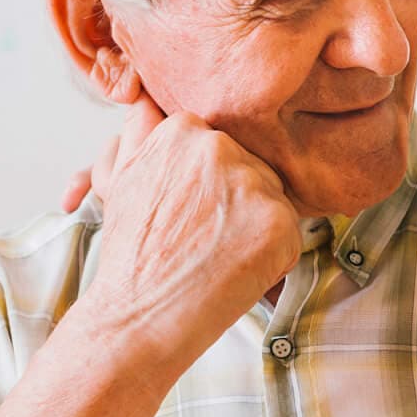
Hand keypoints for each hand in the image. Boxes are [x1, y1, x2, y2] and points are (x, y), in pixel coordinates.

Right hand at [70, 98, 300, 370]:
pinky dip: (274, 259)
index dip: (211, 188)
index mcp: (183, 128)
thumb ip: (143, 134)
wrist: (138, 316)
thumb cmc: (134, 255)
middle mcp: (218, 147)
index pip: (224, 149)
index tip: (189, 215)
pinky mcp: (278, 219)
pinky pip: (292, 234)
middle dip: (237, 206)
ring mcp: (250, 181)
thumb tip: (147, 99)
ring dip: (256, 231)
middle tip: (201, 241)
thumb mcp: (123, 177)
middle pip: (254, 171)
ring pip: (274, 201)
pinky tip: (237, 271)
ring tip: (215, 256)